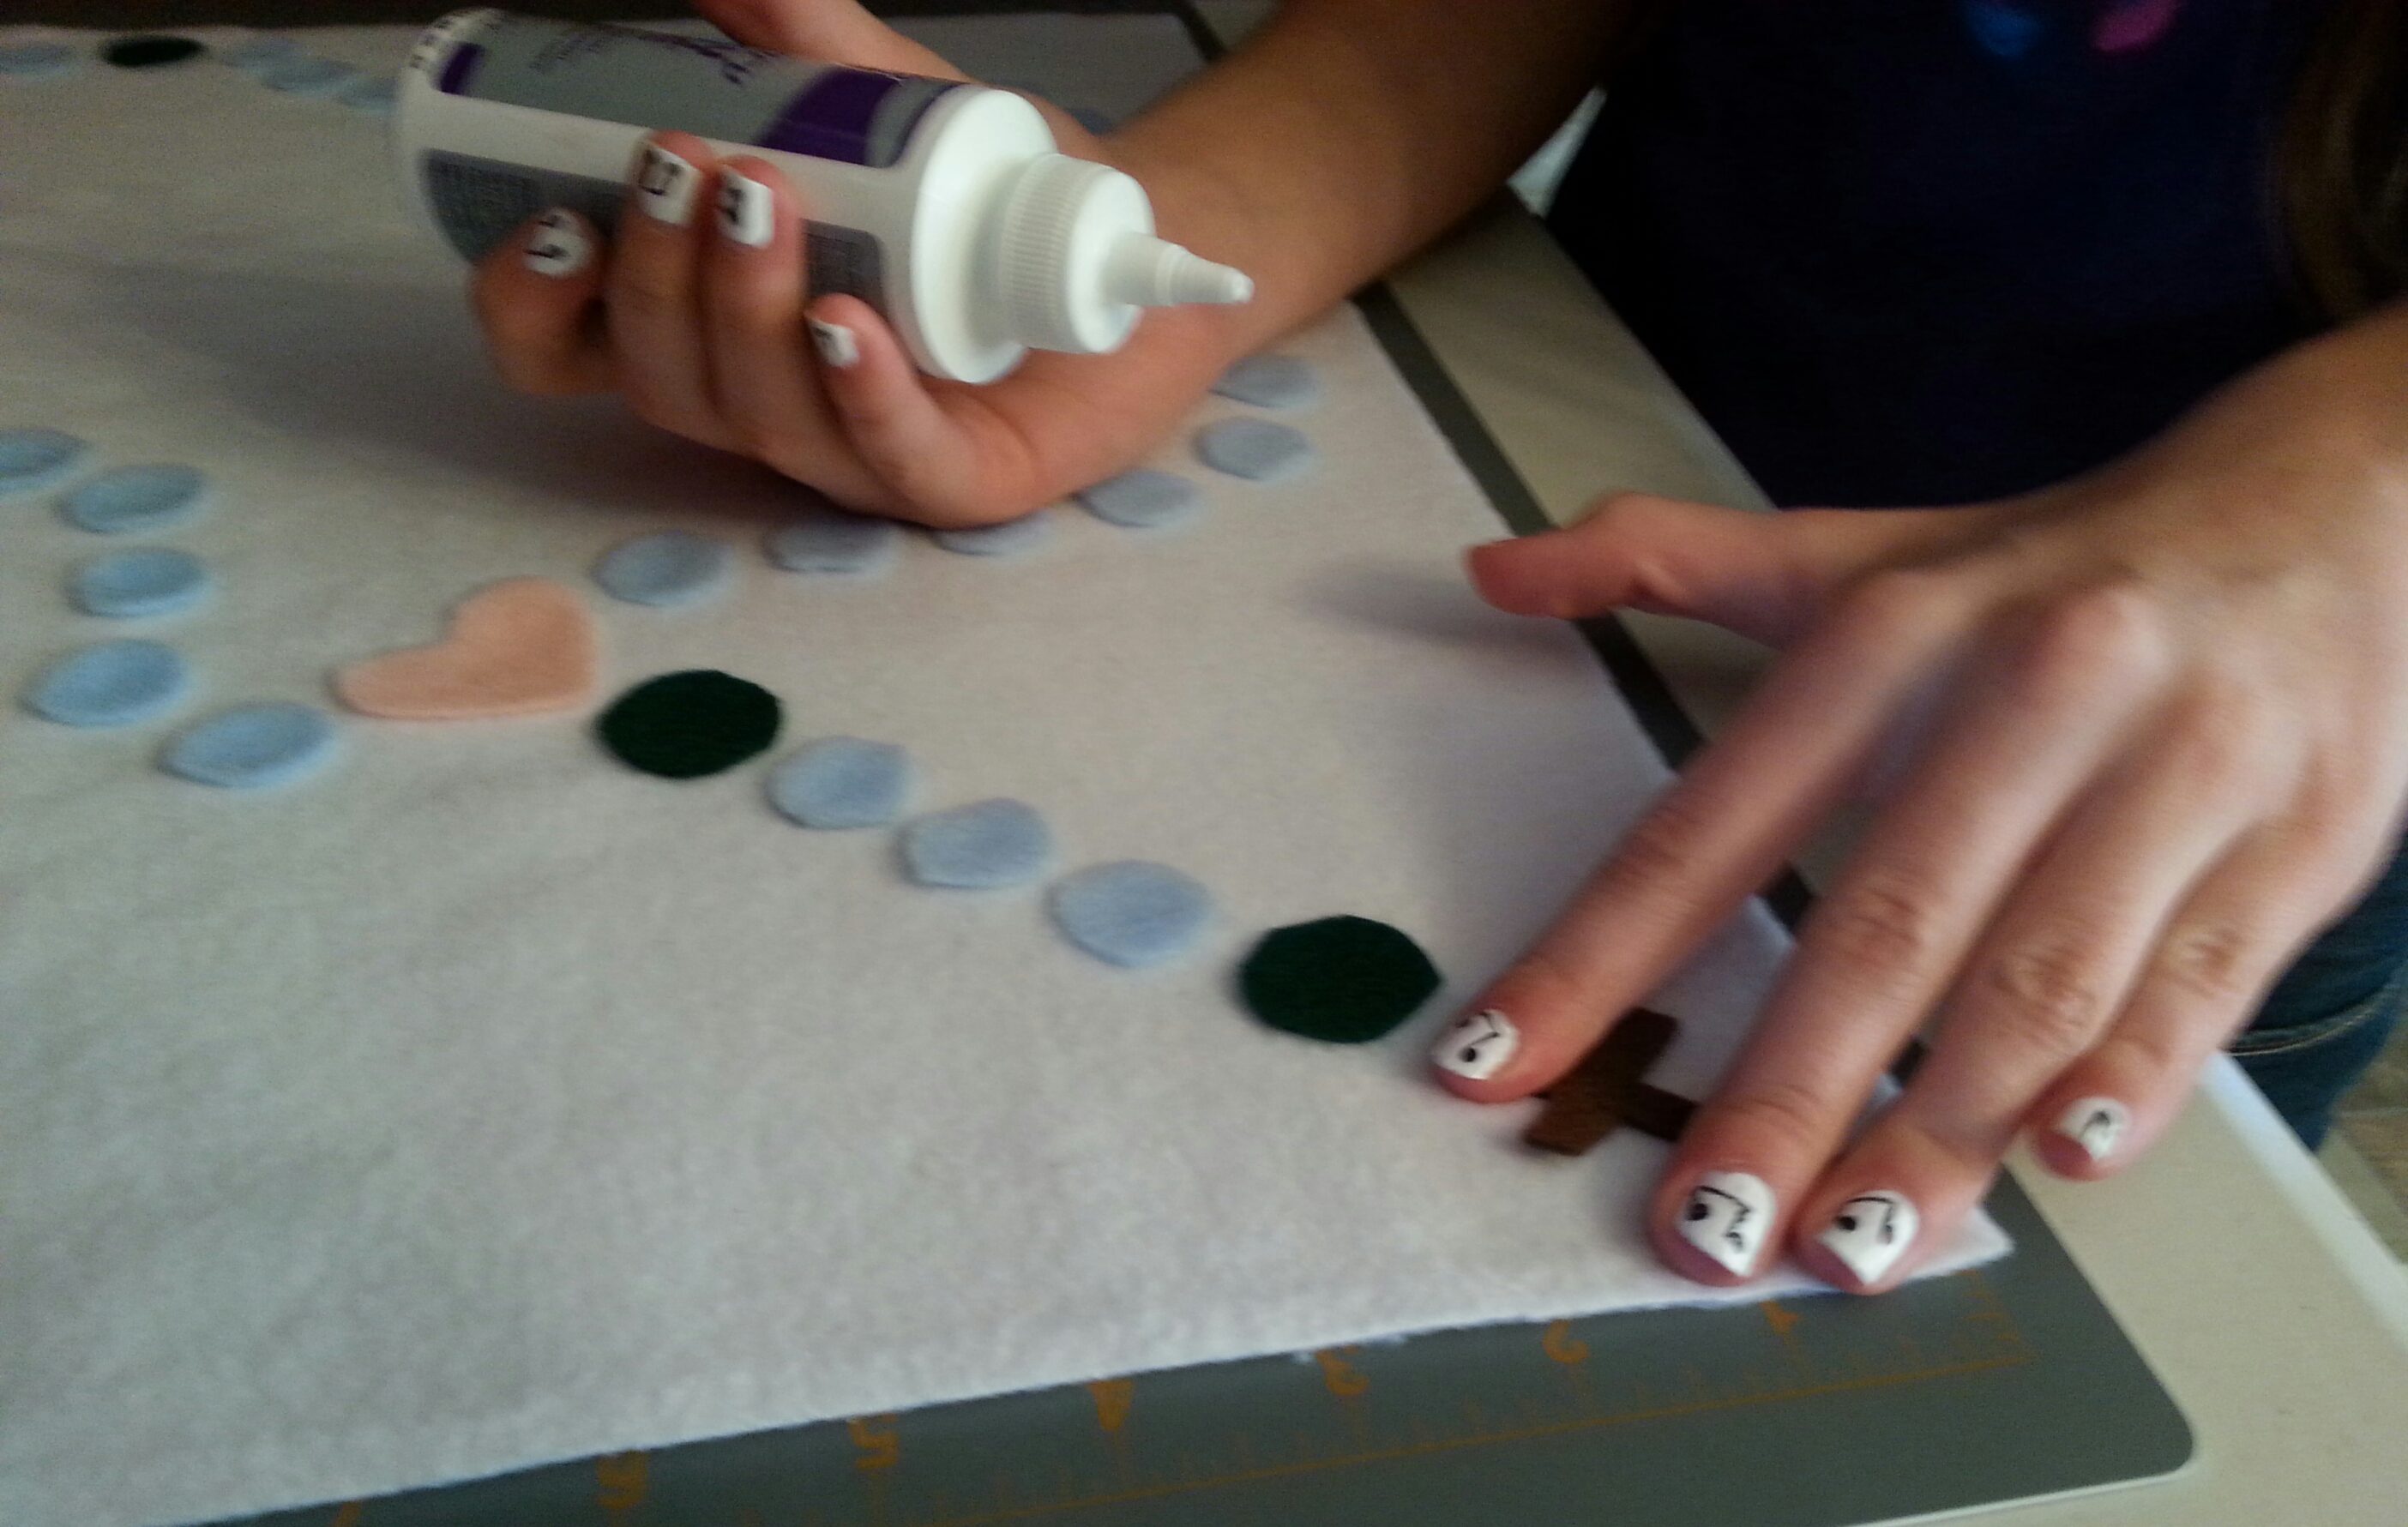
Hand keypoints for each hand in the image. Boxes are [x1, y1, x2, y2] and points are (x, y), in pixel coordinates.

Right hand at [467, 0, 1243, 525]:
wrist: (1138, 237)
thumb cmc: (992, 192)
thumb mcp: (883, 104)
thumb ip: (796, 41)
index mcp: (714, 330)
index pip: (578, 354)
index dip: (533, 307)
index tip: (549, 221)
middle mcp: (769, 402)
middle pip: (660, 380)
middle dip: (654, 275)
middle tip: (688, 163)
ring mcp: (859, 454)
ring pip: (757, 419)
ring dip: (740, 309)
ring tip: (764, 198)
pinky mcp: (959, 485)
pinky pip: (891, 459)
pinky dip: (859, 393)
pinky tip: (843, 321)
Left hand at [1436, 307, 2407, 1291]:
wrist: (2343, 501)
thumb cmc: (2058, 568)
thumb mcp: (1859, 556)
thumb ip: (1668, 563)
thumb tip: (1493, 568)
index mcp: (1890, 636)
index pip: (1709, 823)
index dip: (1594, 957)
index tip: (1495, 1065)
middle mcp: (2025, 698)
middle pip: (1883, 925)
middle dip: (1784, 1092)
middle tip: (1702, 1223)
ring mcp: (2172, 772)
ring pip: (2040, 980)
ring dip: (1940, 1132)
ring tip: (1849, 1245)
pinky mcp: (2294, 840)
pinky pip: (2198, 984)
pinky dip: (2130, 1079)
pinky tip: (2062, 1160)